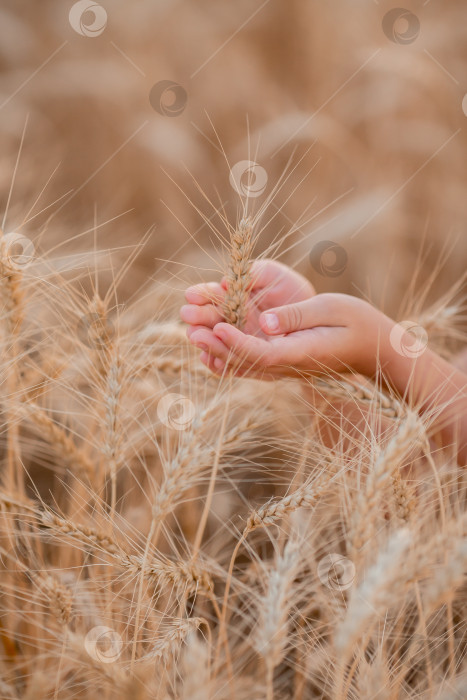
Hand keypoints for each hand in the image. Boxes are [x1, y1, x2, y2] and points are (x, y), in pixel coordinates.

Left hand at [182, 266, 394, 379]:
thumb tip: (264, 320)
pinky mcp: (283, 361)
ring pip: (242, 363)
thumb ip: (297, 316)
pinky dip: (227, 354)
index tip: (216, 325)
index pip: (261, 354)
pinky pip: (249, 363)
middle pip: (244, 361)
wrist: (375, 348)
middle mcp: (288, 364)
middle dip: (214, 344)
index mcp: (301, 353)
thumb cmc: (358, 324)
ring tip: (190, 330)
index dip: (236, 342)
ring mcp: (285, 366)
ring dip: (215, 348)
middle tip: (188, 326)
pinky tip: (208, 345)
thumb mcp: (331, 310)